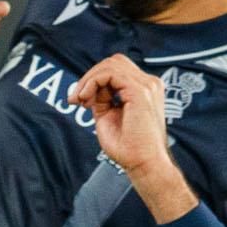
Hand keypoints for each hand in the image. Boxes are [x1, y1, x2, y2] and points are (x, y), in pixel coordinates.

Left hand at [69, 52, 170, 172]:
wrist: (143, 164)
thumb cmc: (129, 149)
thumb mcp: (108, 117)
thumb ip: (102, 100)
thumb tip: (89, 88)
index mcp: (145, 90)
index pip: (116, 70)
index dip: (94, 80)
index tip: (79, 100)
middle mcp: (149, 84)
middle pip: (114, 62)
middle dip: (90, 76)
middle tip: (76, 98)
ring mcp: (147, 86)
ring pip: (110, 65)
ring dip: (88, 80)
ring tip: (80, 100)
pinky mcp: (140, 91)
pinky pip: (109, 74)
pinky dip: (92, 82)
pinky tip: (86, 99)